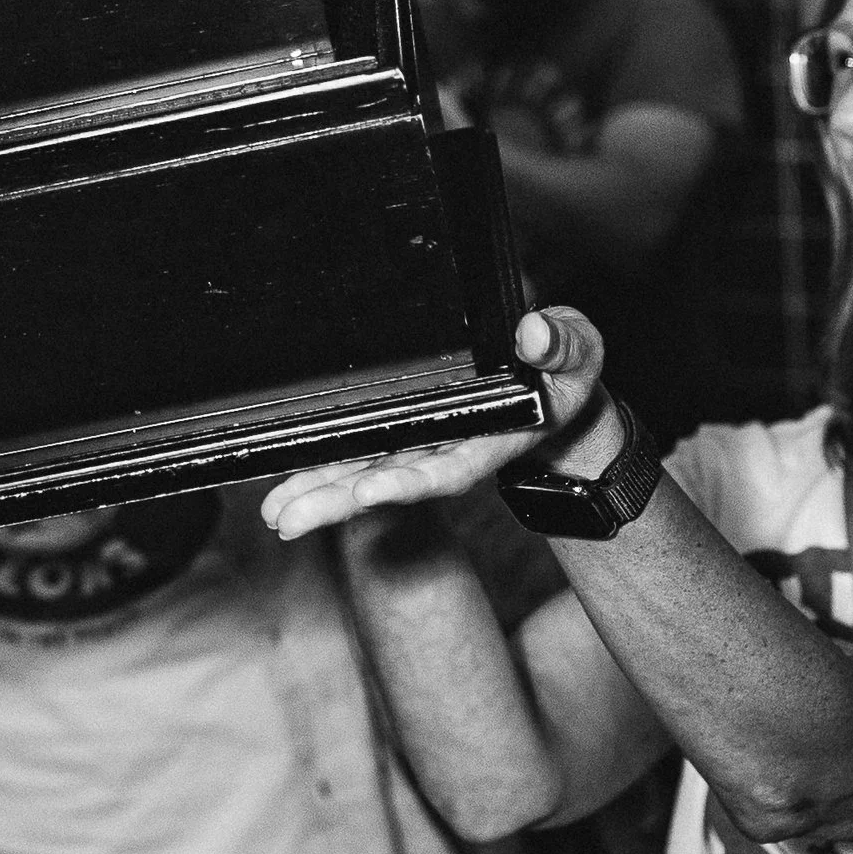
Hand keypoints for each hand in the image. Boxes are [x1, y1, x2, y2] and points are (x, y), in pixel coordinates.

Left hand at [260, 308, 606, 538]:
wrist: (555, 393)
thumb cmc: (564, 372)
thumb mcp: (576, 352)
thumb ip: (562, 344)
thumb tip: (534, 333)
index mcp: (493, 438)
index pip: (448, 467)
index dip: (409, 481)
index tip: (368, 492)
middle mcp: (451, 451)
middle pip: (391, 481)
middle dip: (339, 502)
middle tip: (289, 520)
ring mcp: (424, 447)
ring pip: (366, 473)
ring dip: (320, 493)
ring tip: (275, 515)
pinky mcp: (405, 438)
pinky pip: (360, 455)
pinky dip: (324, 470)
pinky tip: (285, 489)